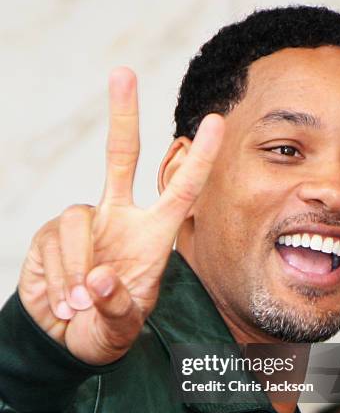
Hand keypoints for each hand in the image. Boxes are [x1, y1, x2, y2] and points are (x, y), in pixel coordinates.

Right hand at [18, 68, 224, 364]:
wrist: (64, 340)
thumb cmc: (104, 329)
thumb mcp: (121, 328)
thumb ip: (118, 307)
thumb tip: (99, 277)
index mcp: (151, 236)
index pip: (180, 190)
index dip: (199, 158)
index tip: (216, 121)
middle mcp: (119, 219)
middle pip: (121, 157)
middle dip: (123, 115)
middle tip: (123, 72)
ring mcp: (84, 224)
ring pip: (78, 217)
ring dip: (77, 268)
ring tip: (79, 306)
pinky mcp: (50, 234)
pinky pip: (55, 243)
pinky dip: (59, 278)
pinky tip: (65, 302)